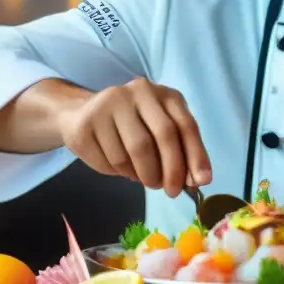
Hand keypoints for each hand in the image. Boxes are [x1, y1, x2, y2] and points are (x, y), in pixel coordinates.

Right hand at [57, 78, 211, 197]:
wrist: (83, 114)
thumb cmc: (132, 126)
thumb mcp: (161, 129)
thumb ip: (181, 150)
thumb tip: (197, 180)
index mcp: (162, 93)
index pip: (185, 124)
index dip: (196, 155)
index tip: (201, 182)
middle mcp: (137, 91)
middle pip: (162, 134)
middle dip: (171, 170)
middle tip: (171, 191)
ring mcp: (109, 105)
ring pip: (134, 152)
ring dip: (144, 175)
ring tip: (145, 178)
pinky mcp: (86, 124)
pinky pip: (110, 161)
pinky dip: (120, 173)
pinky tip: (121, 168)